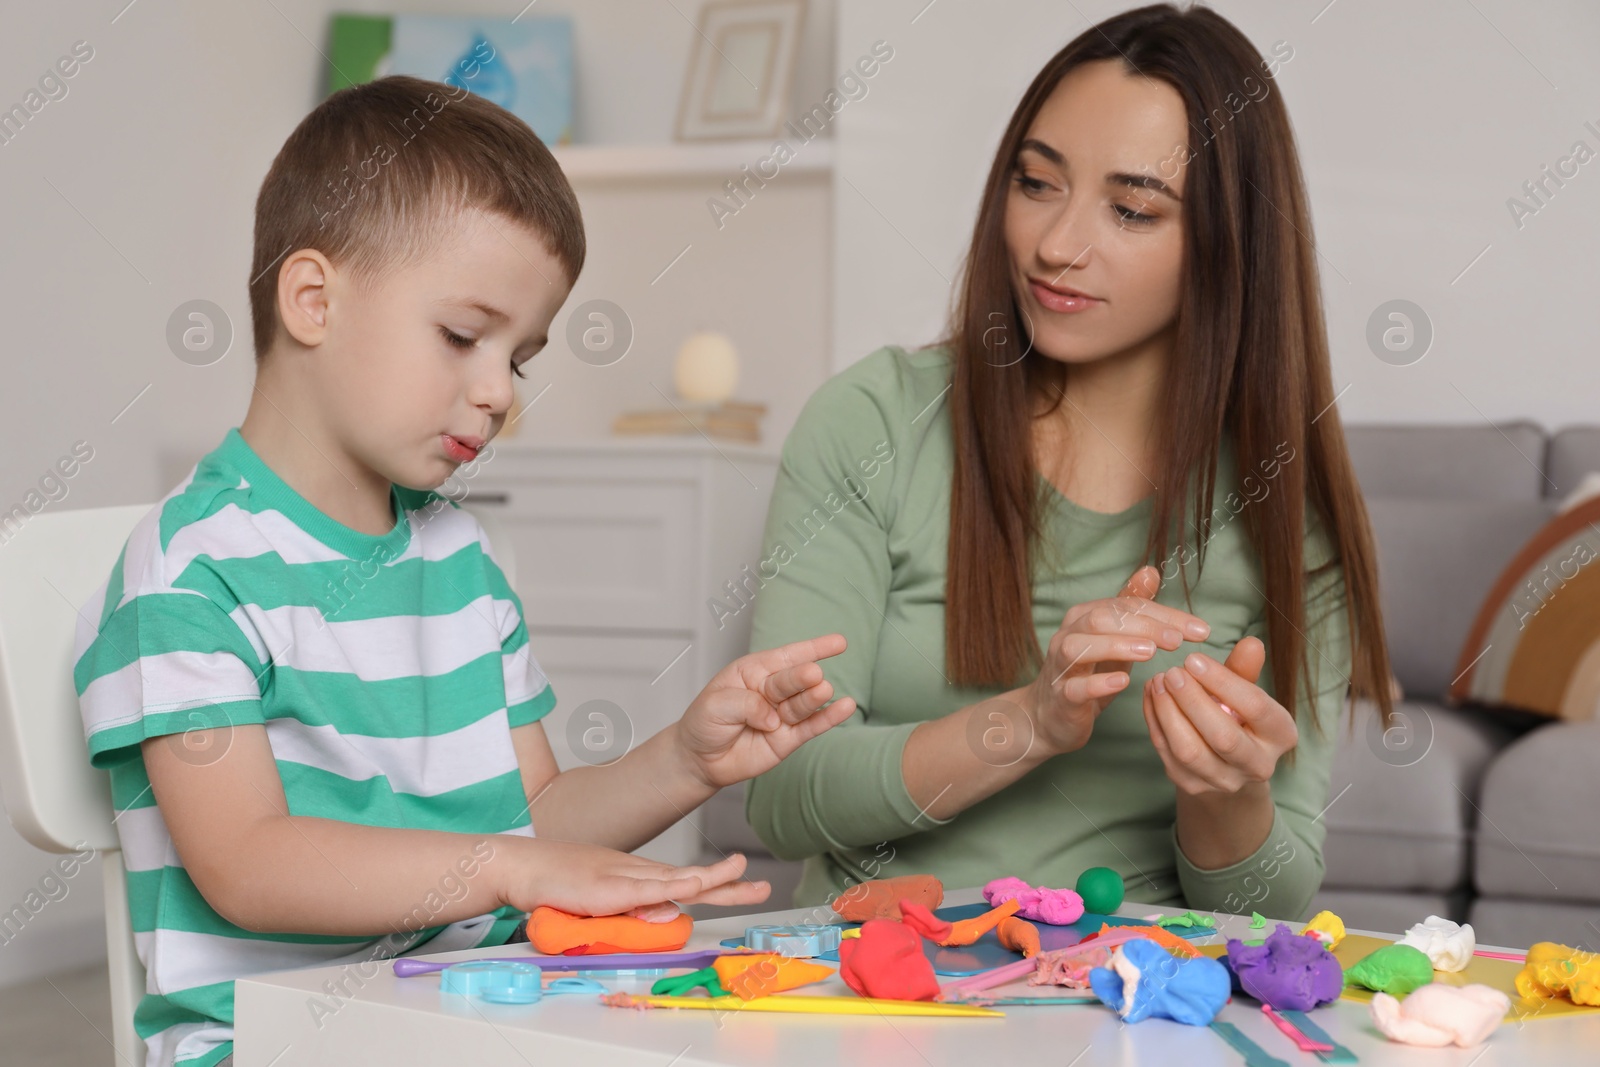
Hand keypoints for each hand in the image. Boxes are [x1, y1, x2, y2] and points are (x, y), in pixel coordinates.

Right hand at [501, 841, 768, 916]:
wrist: (523, 866)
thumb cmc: (559, 884)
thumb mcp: (605, 904)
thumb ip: (634, 912)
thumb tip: (667, 917)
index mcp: (640, 878)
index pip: (689, 882)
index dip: (721, 884)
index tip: (748, 884)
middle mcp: (638, 873)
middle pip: (691, 879)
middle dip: (728, 882)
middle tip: (761, 885)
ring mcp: (622, 877)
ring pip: (673, 879)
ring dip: (707, 878)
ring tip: (739, 875)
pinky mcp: (604, 886)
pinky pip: (641, 888)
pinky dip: (666, 887)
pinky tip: (687, 887)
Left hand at [675, 634, 857, 789]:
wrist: (699, 759)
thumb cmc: (704, 723)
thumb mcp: (715, 705)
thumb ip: (746, 704)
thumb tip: (774, 718)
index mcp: (753, 671)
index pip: (786, 657)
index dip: (813, 648)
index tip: (839, 642)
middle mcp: (771, 690)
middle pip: (793, 680)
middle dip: (803, 677)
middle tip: (813, 676)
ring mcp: (782, 714)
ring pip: (803, 703)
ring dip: (814, 697)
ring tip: (823, 691)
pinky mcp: (788, 739)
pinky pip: (811, 726)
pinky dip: (829, 718)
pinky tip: (845, 708)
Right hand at [1021, 565, 1210, 755]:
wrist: (1051, 715)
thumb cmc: (1087, 673)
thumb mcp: (1112, 637)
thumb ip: (1130, 606)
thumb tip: (1150, 571)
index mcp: (1084, 616)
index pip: (1126, 607)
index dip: (1164, 615)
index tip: (1200, 630)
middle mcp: (1068, 635)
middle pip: (1102, 619)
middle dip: (1143, 626)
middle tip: (1178, 640)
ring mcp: (1060, 666)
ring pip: (1081, 648)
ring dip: (1117, 646)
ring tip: (1150, 653)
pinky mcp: (1061, 697)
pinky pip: (1075, 687)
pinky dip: (1098, 683)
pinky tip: (1123, 682)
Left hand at [1142, 635, 1297, 794]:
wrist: (1229, 763)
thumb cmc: (1240, 716)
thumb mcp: (1247, 691)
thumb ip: (1245, 669)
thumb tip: (1251, 642)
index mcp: (1281, 735)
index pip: (1256, 708)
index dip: (1223, 682)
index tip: (1193, 658)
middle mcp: (1259, 765)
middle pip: (1224, 737)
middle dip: (1192, 701)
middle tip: (1171, 672)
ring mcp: (1224, 780)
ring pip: (1189, 751)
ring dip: (1168, 712)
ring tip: (1157, 682)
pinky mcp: (1193, 786)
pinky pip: (1167, 753)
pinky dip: (1154, 722)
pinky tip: (1150, 696)